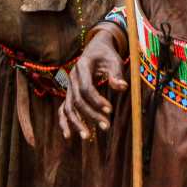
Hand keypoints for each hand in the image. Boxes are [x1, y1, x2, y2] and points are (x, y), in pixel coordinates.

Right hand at [58, 25, 128, 141]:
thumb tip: (122, 87)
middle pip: (78, 100)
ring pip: (68, 107)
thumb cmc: (107, 55)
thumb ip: (117, 74)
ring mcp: (69, 87)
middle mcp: (72, 78)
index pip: (86, 88)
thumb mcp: (114, 60)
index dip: (97, 100)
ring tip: (87, 137)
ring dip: (77, 123)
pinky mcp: (70, 94)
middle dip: (91, 115)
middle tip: (106, 127)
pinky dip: (64, 122)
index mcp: (82, 67)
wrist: (95, 49)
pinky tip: (68, 137)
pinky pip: (63, 109)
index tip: (110, 110)